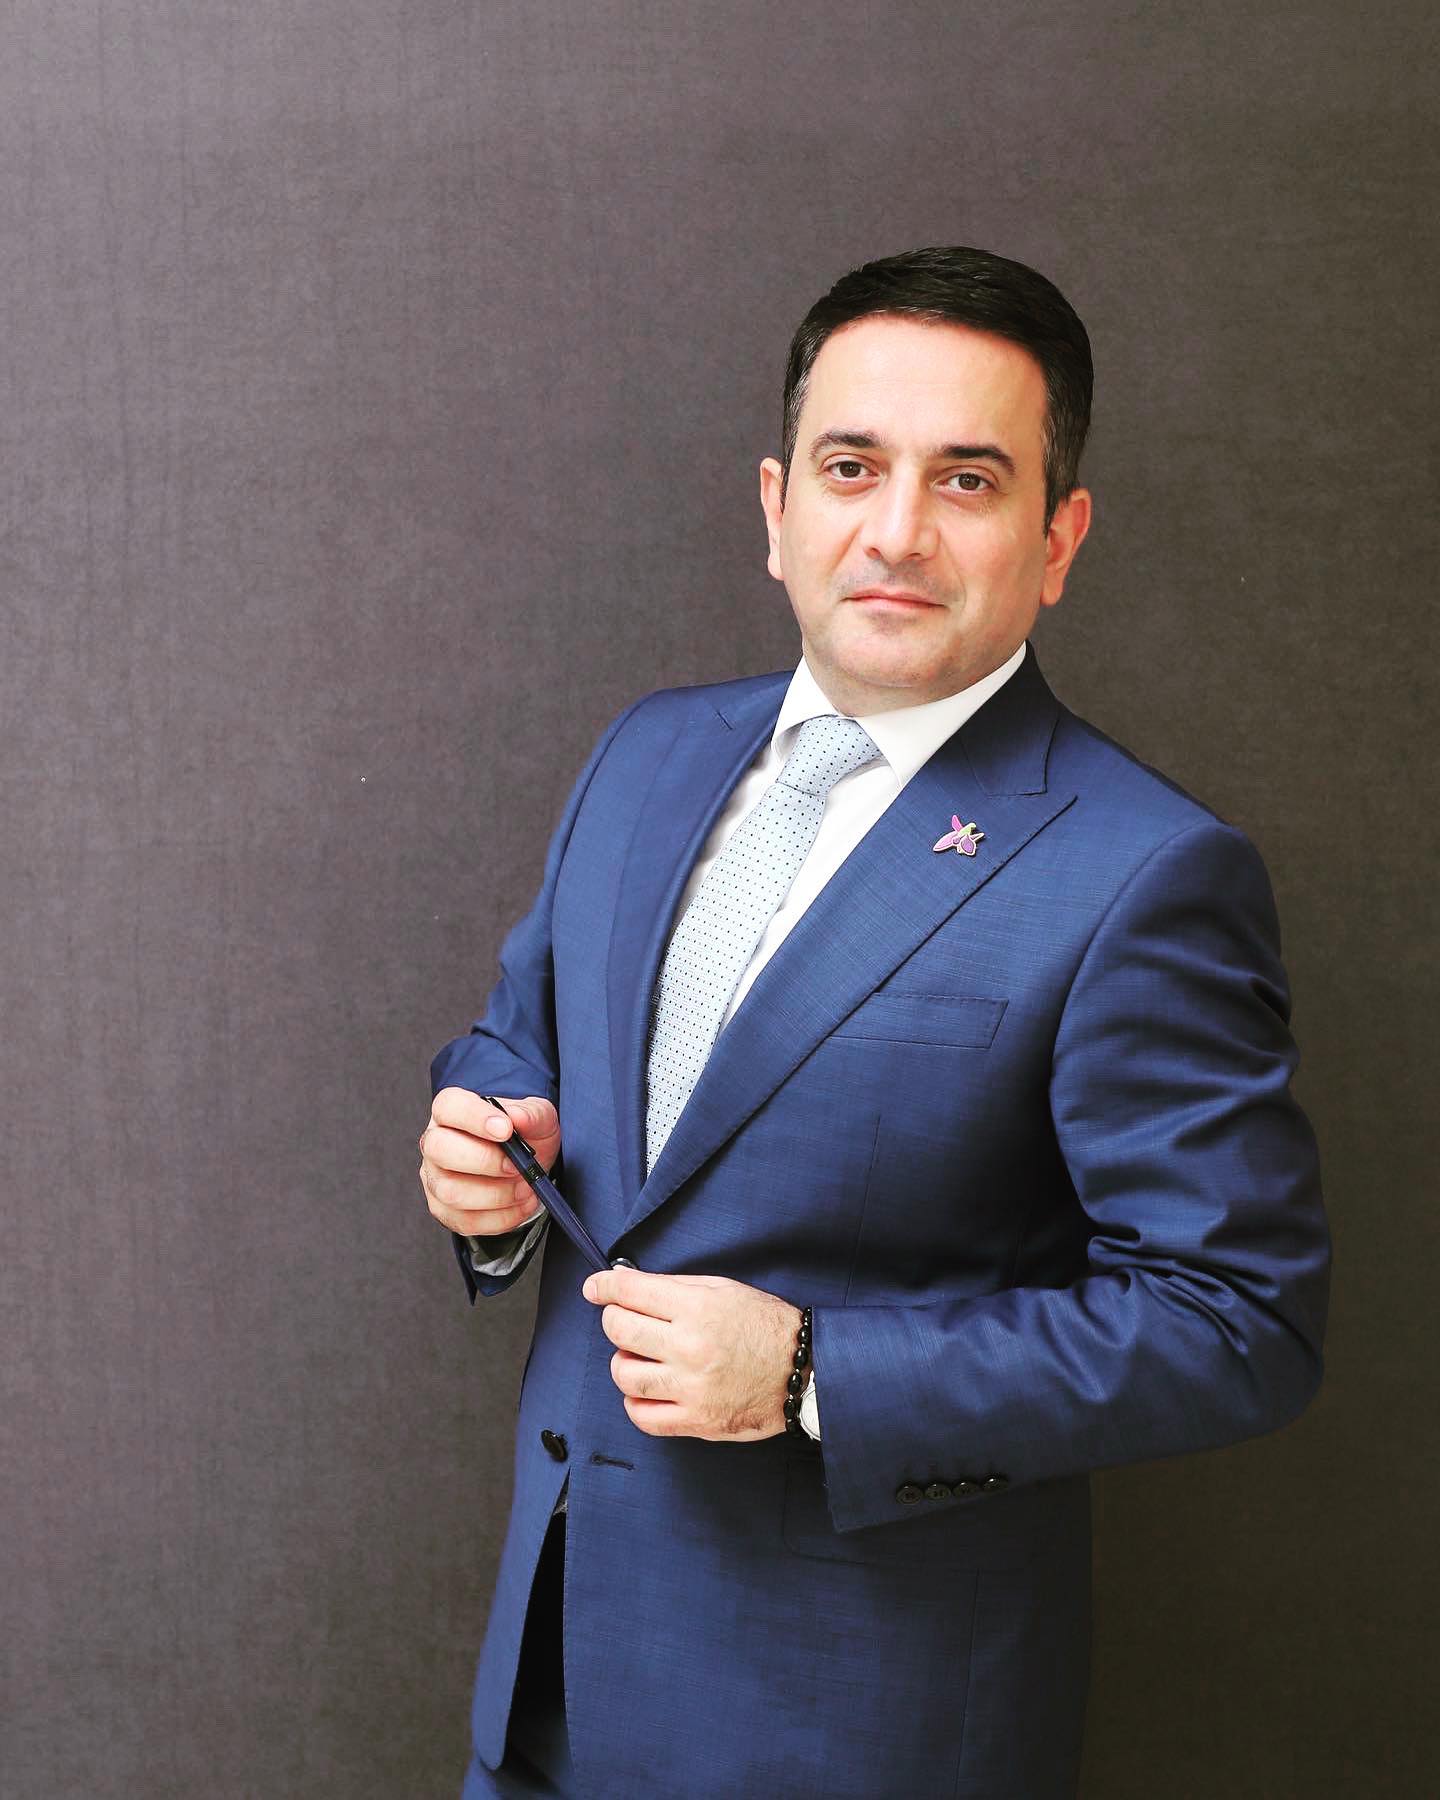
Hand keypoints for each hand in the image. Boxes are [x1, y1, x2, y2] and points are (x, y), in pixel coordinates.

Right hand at [419, 1088, 559, 1237]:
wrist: (526, 1164)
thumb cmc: (524, 1135)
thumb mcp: (538, 1116)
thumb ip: (531, 1114)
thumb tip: (519, 1118)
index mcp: (450, 1111)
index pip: (448, 1106)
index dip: (475, 1117)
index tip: (506, 1130)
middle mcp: (434, 1143)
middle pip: (439, 1149)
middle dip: (484, 1160)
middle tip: (517, 1165)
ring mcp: (435, 1179)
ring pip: (451, 1191)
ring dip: (497, 1194)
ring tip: (525, 1187)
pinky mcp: (445, 1211)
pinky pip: (466, 1221)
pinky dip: (502, 1217)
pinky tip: (522, 1204)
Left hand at [581, 1267, 803, 1441]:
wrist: (804, 1371)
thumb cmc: (766, 1325)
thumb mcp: (724, 1289)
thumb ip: (675, 1287)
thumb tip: (629, 1283)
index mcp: (697, 1308)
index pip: (630, 1292)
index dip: (604, 1285)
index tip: (595, 1287)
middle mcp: (689, 1347)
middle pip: (620, 1330)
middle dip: (614, 1319)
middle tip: (624, 1319)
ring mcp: (691, 1388)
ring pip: (624, 1374)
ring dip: (624, 1361)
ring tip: (640, 1356)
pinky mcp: (696, 1421)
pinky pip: (642, 1416)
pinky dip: (635, 1401)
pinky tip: (646, 1389)